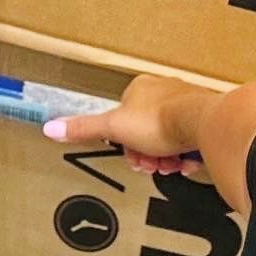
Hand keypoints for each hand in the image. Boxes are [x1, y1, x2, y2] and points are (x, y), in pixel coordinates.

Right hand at [43, 74, 212, 177]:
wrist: (204, 125)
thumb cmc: (159, 122)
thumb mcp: (114, 127)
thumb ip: (84, 128)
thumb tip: (49, 127)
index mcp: (140, 88)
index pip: (124, 119)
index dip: (125, 144)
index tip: (132, 157)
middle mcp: (165, 91)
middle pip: (147, 132)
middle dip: (147, 155)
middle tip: (151, 167)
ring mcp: (187, 104)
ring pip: (169, 139)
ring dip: (166, 159)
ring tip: (170, 167)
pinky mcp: (206, 118)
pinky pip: (190, 141)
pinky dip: (186, 157)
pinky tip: (186, 164)